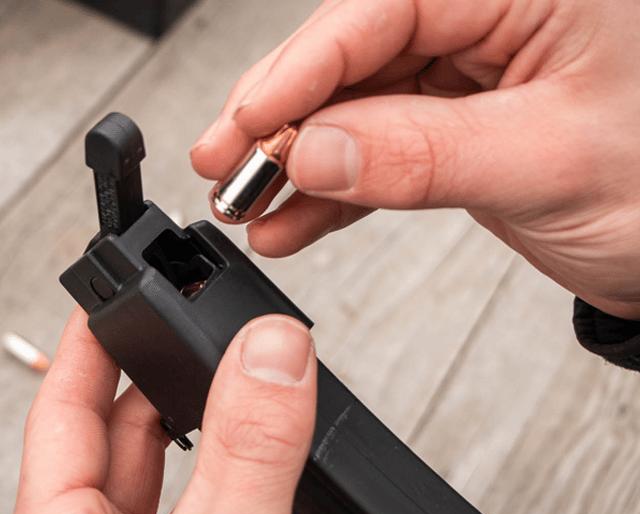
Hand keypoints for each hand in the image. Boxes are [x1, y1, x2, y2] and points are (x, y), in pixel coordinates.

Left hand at [0, 310, 360, 513]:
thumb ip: (254, 448)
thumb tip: (271, 349)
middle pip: (136, 446)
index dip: (92, 342)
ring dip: (250, 464)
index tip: (117, 295)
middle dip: (184, 393)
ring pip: (200, 499)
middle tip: (220, 348)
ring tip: (281, 420)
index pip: (65, 409)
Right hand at [191, 0, 639, 319]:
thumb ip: (422, 155)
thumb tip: (317, 150)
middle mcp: (489, 19)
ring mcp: (463, 78)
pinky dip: (332, 195)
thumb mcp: (544, 165)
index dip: (302, 69)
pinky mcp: (448, 129)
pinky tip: (293, 221)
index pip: (383, 10)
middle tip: (227, 167)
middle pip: (353, 58)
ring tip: (249, 206)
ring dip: (297, 166)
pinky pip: (374, 155)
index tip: (246, 122)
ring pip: (353, 112)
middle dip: (284, 123)